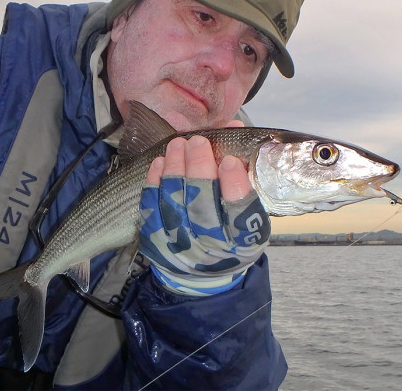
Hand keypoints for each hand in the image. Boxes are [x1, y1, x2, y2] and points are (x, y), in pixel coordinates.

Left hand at [138, 133, 270, 295]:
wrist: (203, 273)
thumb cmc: (231, 234)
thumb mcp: (250, 212)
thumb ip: (244, 173)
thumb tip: (232, 128)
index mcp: (243, 241)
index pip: (239, 213)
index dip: (234, 185)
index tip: (229, 160)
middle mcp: (211, 248)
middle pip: (202, 204)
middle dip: (199, 168)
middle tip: (198, 142)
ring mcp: (181, 247)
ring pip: (174, 204)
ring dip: (175, 170)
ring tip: (178, 144)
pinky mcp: (156, 244)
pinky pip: (151, 209)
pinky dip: (154, 183)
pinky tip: (160, 162)